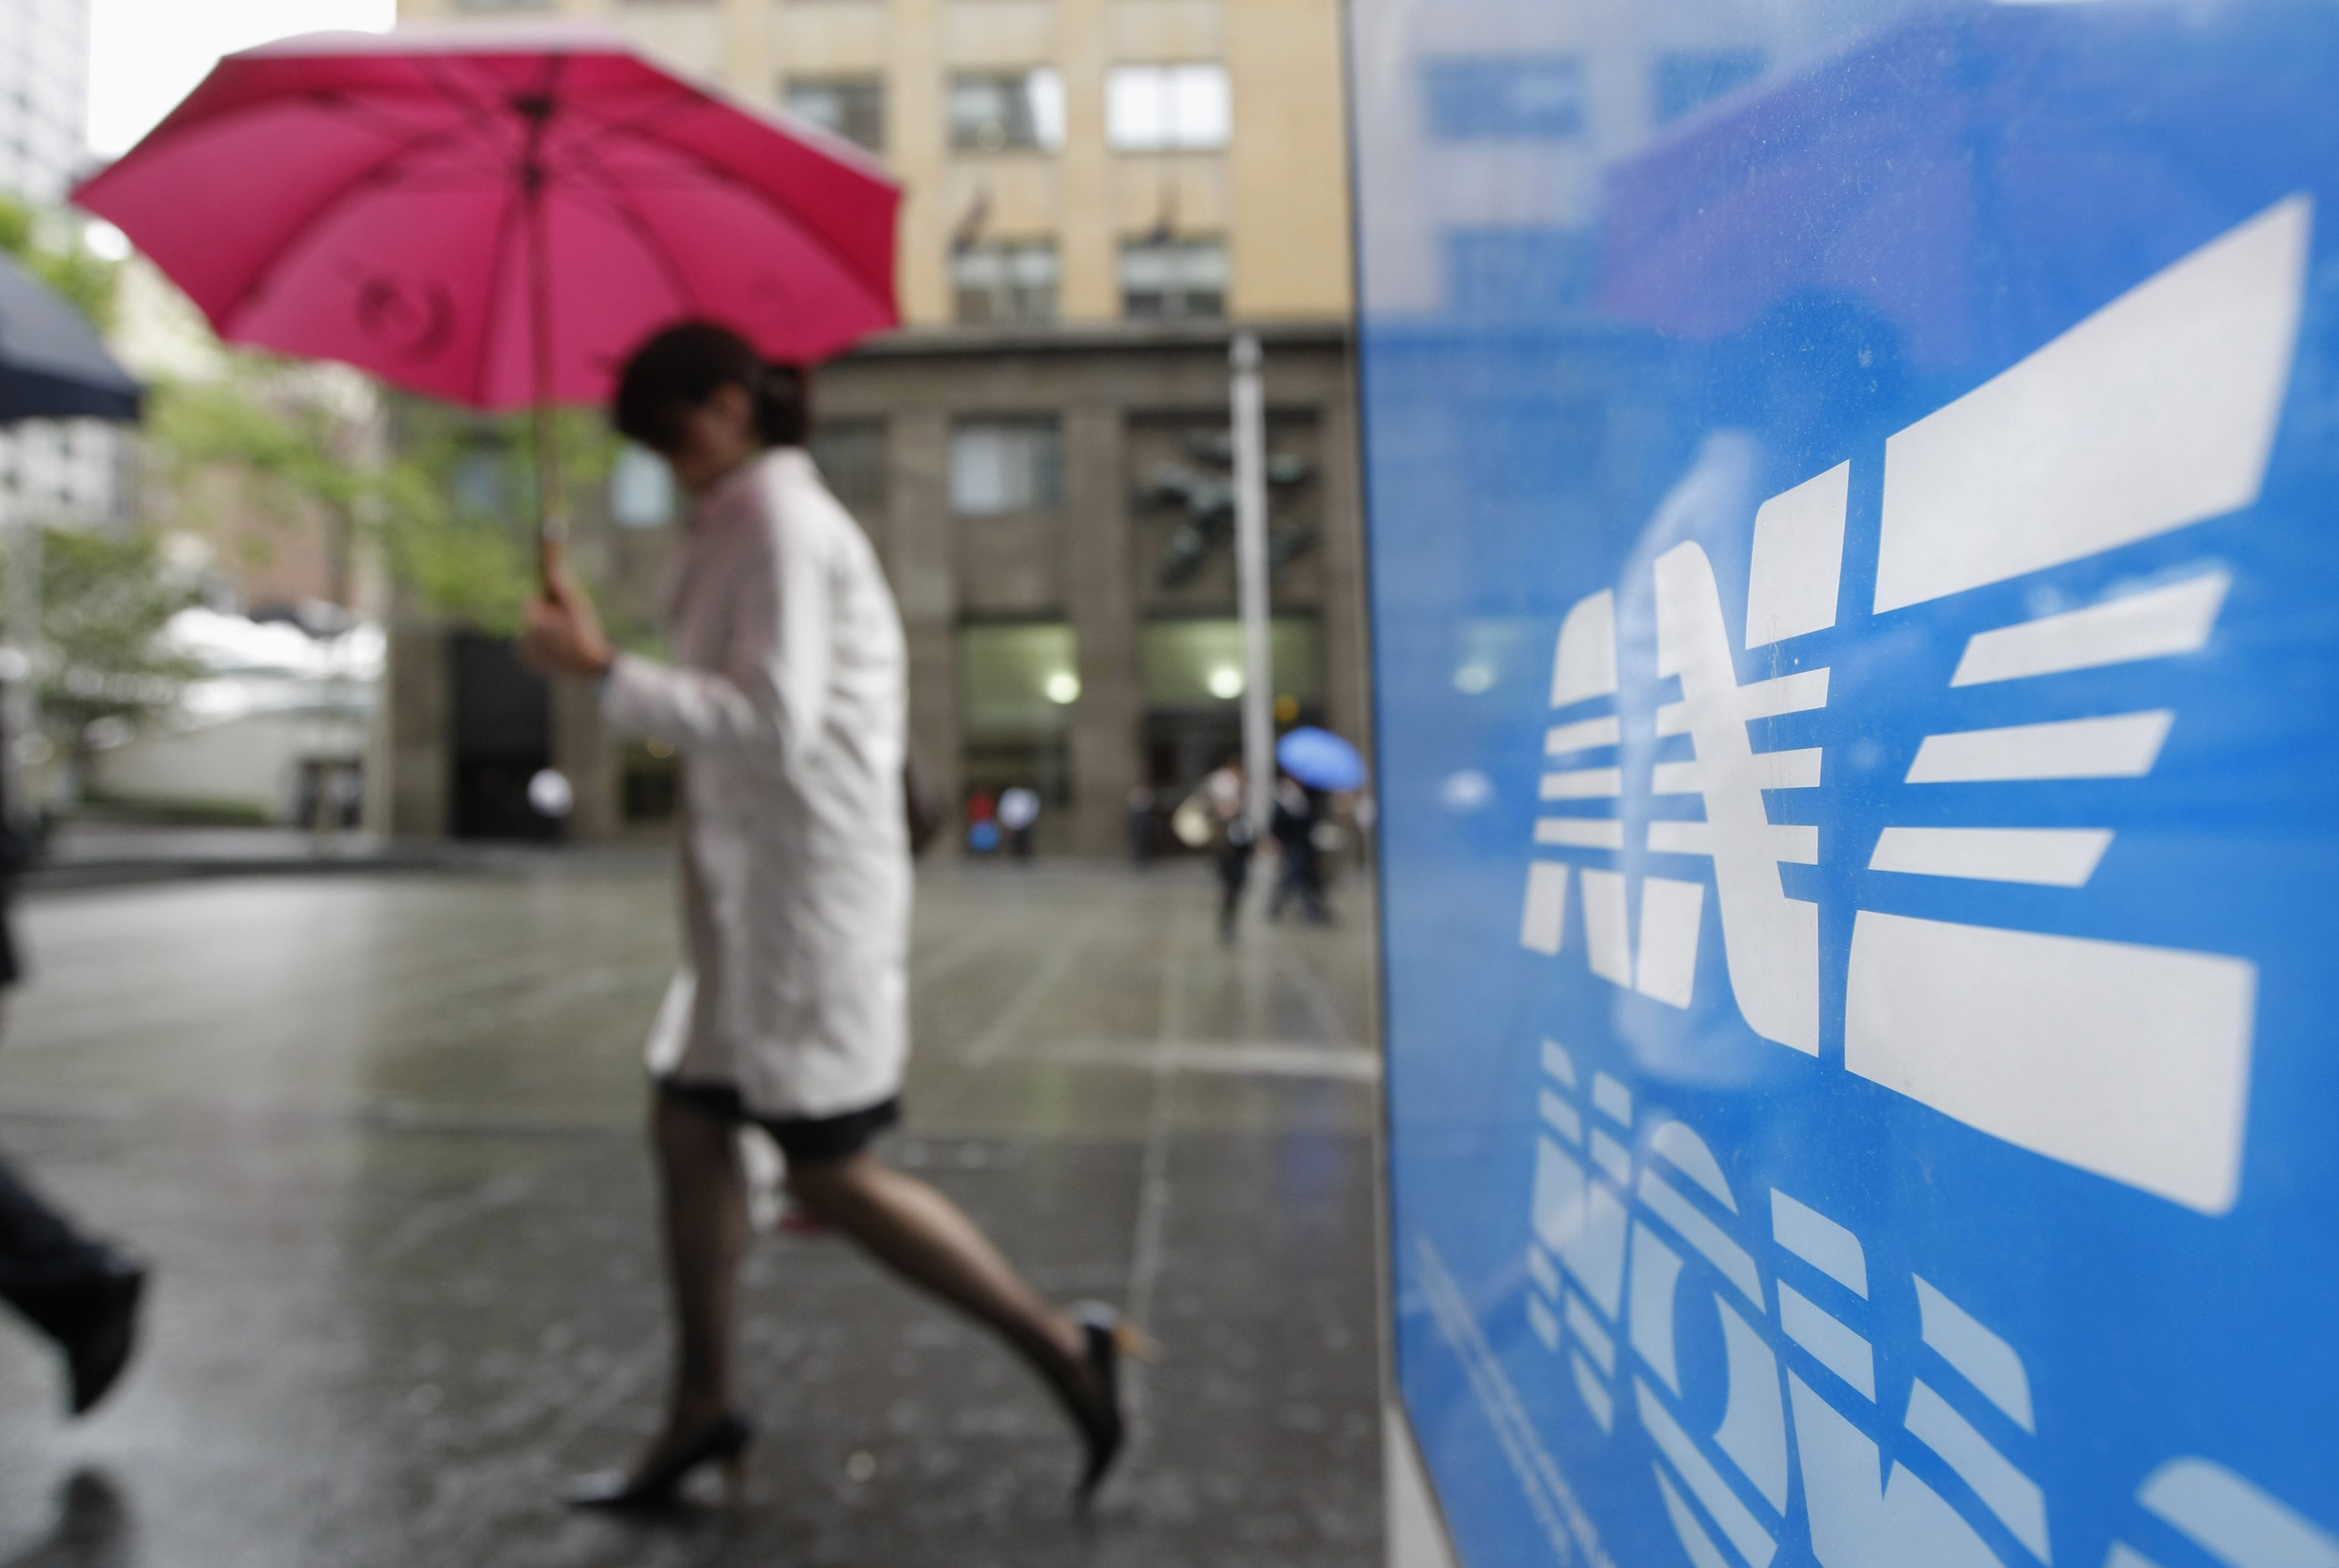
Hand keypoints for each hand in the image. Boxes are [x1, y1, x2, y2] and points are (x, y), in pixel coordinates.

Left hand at [518, 544, 614, 679]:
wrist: (590, 672)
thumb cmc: (587, 636)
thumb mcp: (578, 608)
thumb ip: (562, 589)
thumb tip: (552, 570)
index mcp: (535, 622)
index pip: (531, 602)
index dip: (547, 605)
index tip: (559, 611)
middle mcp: (525, 637)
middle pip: (531, 618)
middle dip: (544, 618)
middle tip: (565, 628)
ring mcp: (524, 651)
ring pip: (530, 632)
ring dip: (542, 632)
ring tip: (564, 641)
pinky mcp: (526, 661)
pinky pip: (529, 646)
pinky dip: (539, 646)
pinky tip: (557, 651)